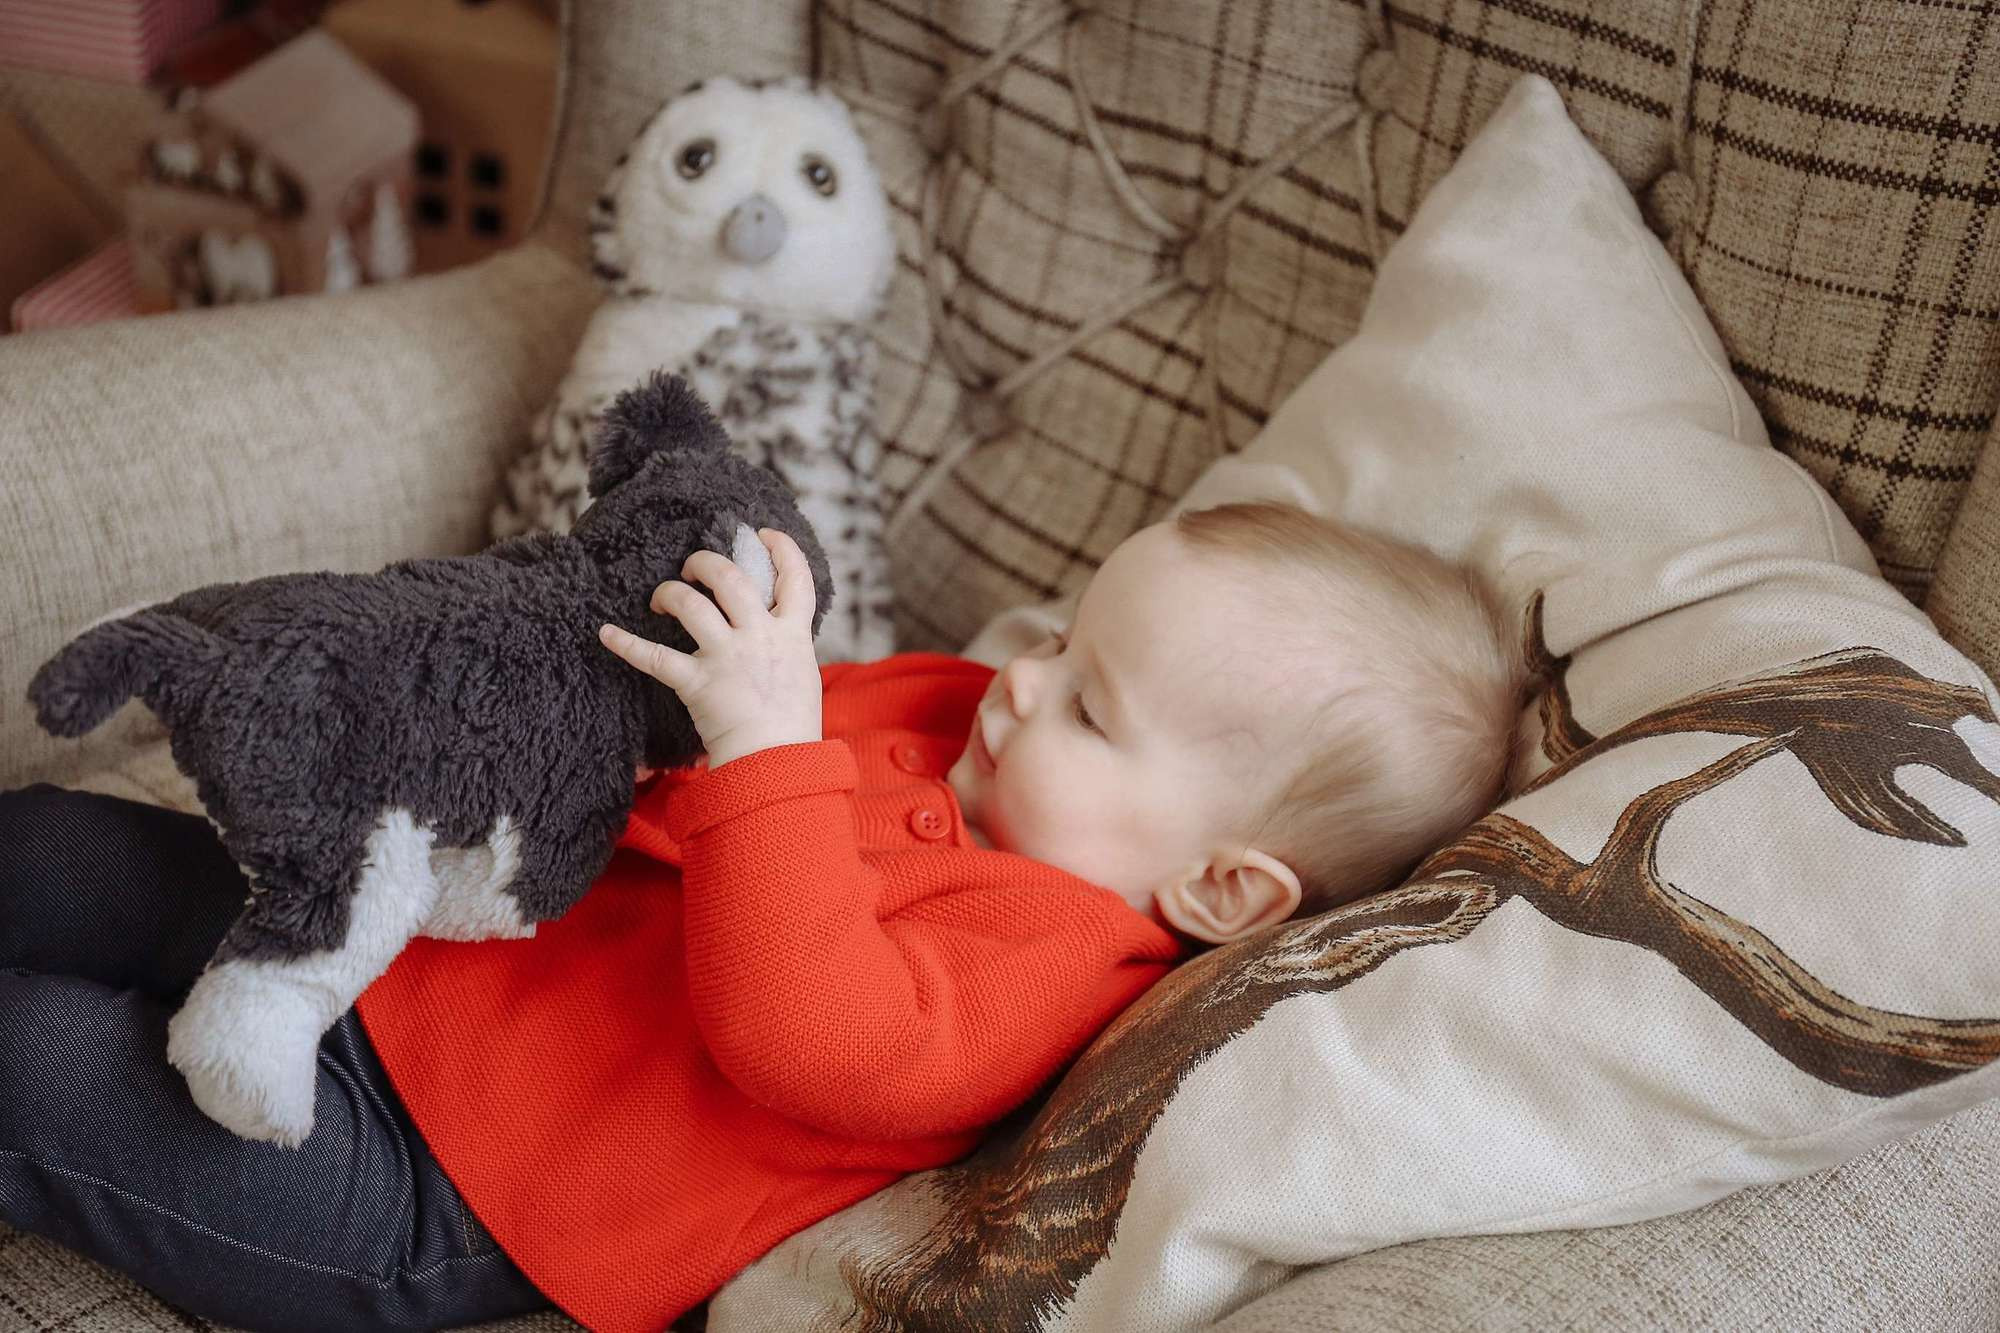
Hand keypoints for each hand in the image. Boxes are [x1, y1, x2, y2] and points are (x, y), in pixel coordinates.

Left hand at [598, 529, 821, 767]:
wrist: (778, 763)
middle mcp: (759, 637)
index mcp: (792, 635)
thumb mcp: (802, 674)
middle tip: (693, 570)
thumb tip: (773, 629)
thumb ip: (786, 646)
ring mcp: (727, 658)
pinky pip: (655, 657)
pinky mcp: (697, 682)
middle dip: (705, 563)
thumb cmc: (792, 727)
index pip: (795, 579)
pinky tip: (605, 633)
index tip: (763, 534)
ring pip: (691, 604)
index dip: (780, 549)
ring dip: (669, 592)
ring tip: (661, 598)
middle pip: (730, 577)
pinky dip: (626, 644)